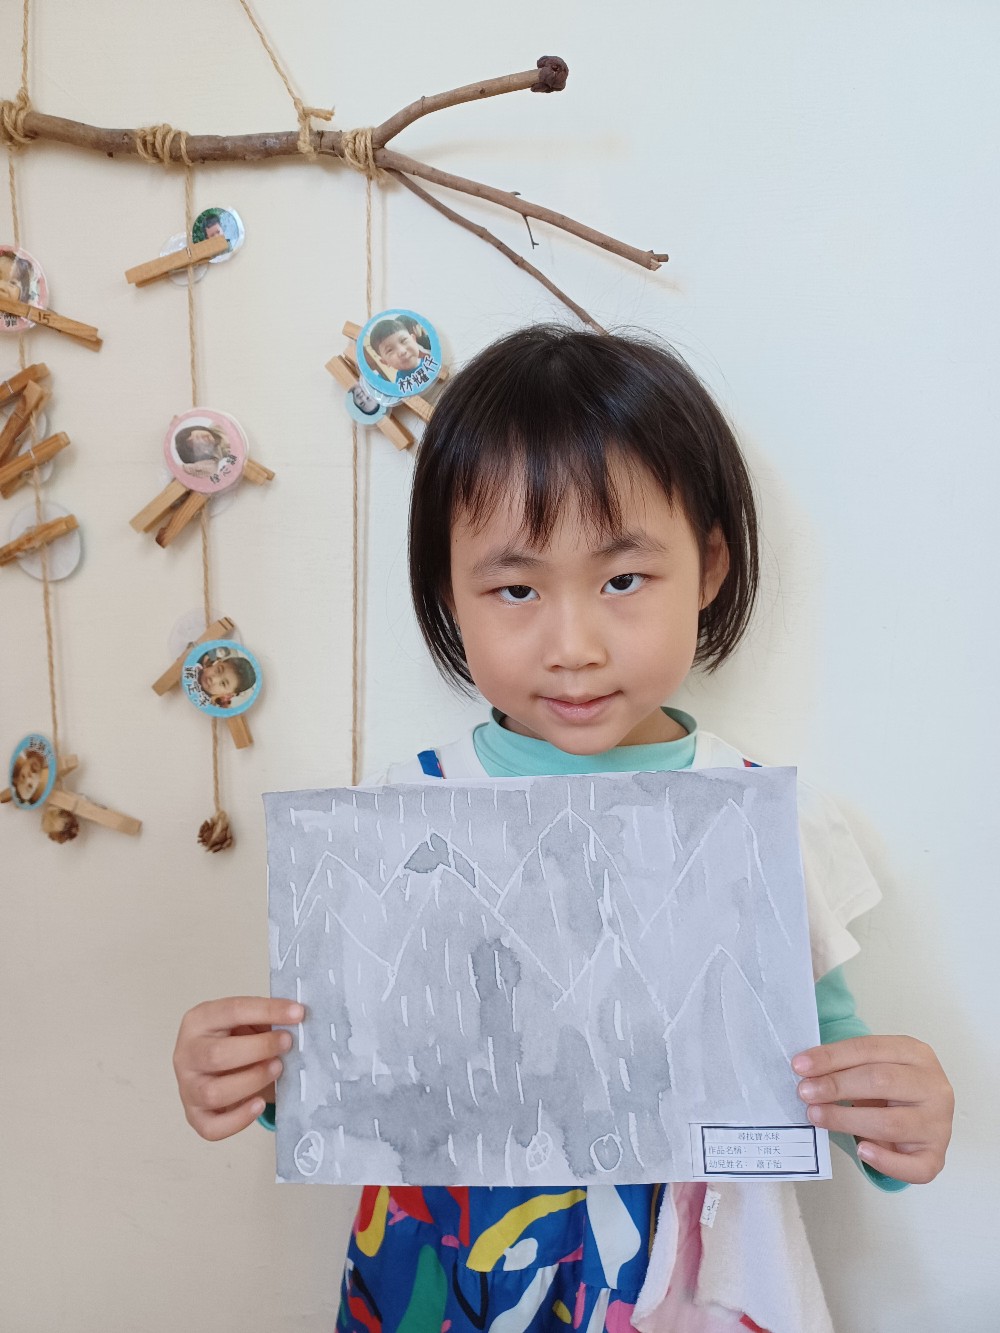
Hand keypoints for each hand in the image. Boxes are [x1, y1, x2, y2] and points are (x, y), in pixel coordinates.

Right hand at [173, 996, 303, 1140]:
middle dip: (259, 1049)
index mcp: (198, 1021)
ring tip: (277, 1068)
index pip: (232, 1011)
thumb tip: (296, 1019)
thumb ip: (267, 1020)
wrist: (217, 1068)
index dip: (267, 1011)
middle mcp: (186, 1054)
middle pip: (216, 1055)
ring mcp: (187, 1087)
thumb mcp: (247, 1021)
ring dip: (252, 1081)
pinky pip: (212, 1127)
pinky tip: (259, 1104)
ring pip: (214, 1092)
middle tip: (287, 1043)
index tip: (297, 1013)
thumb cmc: (235, 1040)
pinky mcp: (195, 1116)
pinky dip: (239, 1120)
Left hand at [792, 1035, 953, 1182]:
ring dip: (847, 1120)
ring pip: (891, 1123)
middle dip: (837, 1086)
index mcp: (916, 1054)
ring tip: (817, 1116)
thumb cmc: (891, 1089)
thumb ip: (846, 1067)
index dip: (832, 1057)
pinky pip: (914, 1166)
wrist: (920, 1115)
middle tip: (806, 1092)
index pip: (869, 1049)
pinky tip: (861, 1150)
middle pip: (881, 1081)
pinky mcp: (936, 1155)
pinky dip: (886, 1161)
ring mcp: (939, 1123)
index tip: (800, 1066)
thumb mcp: (872, 1066)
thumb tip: (806, 1072)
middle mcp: (934, 1086)